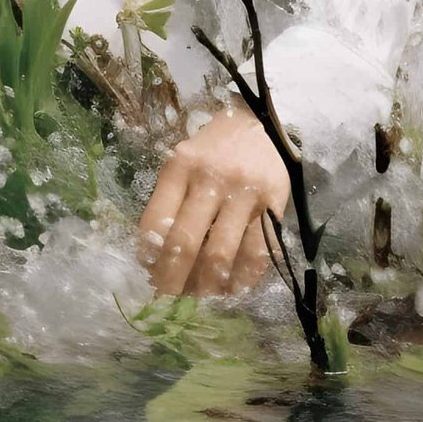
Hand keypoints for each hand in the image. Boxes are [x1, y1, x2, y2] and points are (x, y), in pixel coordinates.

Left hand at [137, 105, 290, 297]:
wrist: (261, 124)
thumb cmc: (214, 148)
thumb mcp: (184, 160)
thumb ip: (170, 198)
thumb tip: (156, 254)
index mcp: (180, 167)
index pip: (155, 221)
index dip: (149, 255)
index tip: (149, 272)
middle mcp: (211, 179)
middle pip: (185, 243)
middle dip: (172, 279)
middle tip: (169, 296)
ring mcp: (245, 194)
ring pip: (221, 254)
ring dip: (207, 285)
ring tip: (200, 296)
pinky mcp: (274, 207)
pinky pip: (258, 254)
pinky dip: (243, 279)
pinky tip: (232, 288)